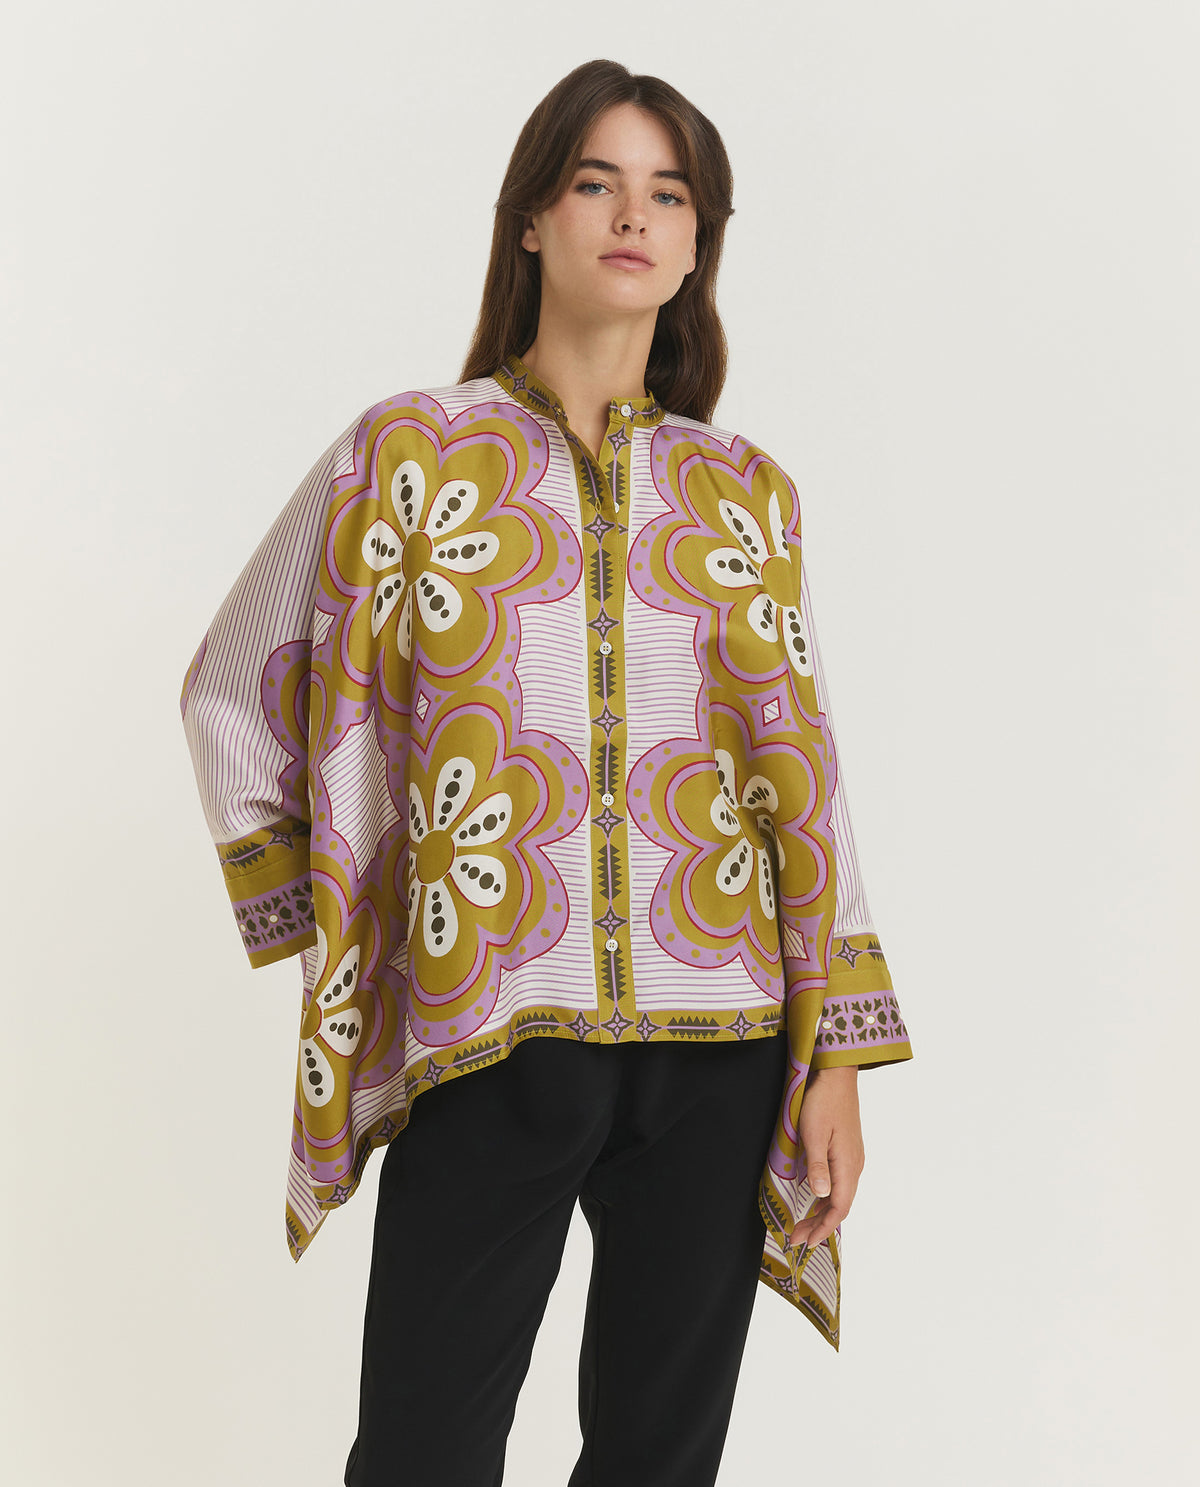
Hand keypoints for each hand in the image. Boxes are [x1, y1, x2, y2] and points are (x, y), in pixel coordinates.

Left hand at [788, 1065, 862, 1249]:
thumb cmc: (823, 1102)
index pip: (838, 1208)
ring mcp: (853, 1158)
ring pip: (840, 1195)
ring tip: (803, 1224)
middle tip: (796, 1237)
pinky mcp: (848, 1150)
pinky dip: (827, 1197)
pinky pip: (840, 1183)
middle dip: (819, 1225)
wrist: (837, 1075)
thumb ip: (818, 1166)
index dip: (822, 1228)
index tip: (805, 1242)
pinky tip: (815, 1198)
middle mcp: (855, 1166)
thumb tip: (820, 1196)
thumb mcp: (814, 1133)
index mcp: (848, 1165)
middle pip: (839, 1206)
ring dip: (822, 1212)